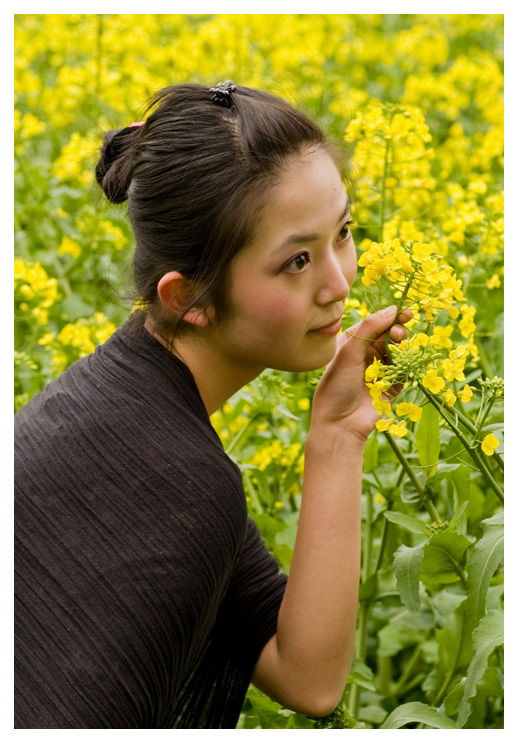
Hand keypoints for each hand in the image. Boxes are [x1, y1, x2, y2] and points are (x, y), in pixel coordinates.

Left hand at [310, 306, 411, 441]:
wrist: (340, 423)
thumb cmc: (337, 385)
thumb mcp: (348, 351)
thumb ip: (369, 327)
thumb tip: (392, 309)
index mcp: (352, 344)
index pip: (375, 324)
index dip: (391, 317)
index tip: (406, 313)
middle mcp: (366, 356)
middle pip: (390, 337)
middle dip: (397, 333)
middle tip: (397, 335)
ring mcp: (380, 371)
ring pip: (400, 353)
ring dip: (402, 349)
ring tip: (399, 350)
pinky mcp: (391, 387)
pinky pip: (405, 373)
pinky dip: (406, 368)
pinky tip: (403, 368)